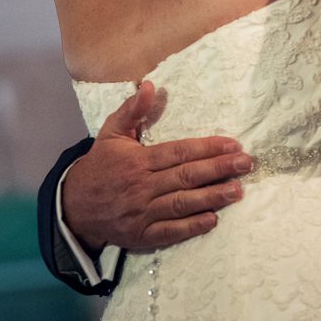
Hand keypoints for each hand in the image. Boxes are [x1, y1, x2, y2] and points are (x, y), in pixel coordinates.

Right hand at [62, 80, 252, 253]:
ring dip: (212, 197)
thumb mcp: (111, 132)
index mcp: (138, 161)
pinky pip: (169, 232)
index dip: (207, 148)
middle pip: (186, 177)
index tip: (233, 144)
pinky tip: (212, 219)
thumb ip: (132, 110)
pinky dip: (191, 226)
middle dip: (218, 169)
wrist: (74, 207)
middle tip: (246, 164)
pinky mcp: (141, 235)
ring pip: (181, 204)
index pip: (179, 152)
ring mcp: (142, 213)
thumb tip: (149, 85)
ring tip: (237, 191)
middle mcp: (142, 186)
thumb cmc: (100, 165)